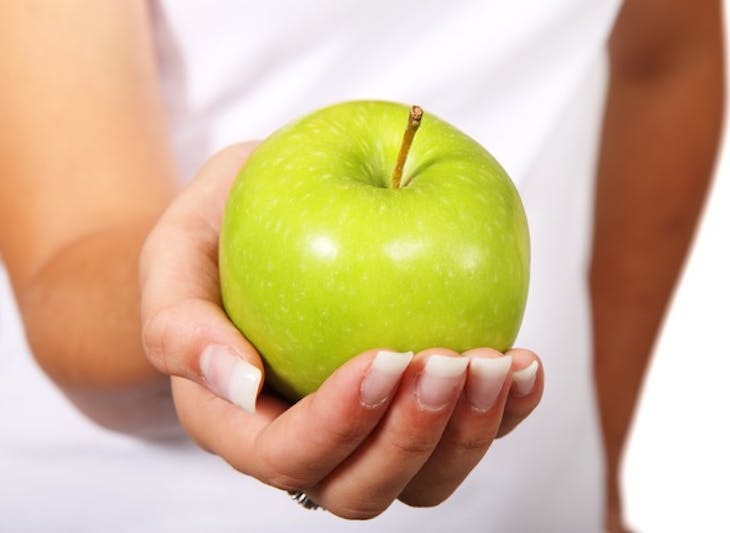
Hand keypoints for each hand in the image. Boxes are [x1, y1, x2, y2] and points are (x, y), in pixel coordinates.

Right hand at [139, 143, 543, 518]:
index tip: (384, 358)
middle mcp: (307, 441)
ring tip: (497, 364)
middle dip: (412, 437)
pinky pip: (466, 434)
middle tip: (446, 360)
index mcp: (238, 422)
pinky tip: (524, 365)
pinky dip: (506, 413)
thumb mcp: (175, 252)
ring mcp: (368, 430)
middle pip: (361, 488)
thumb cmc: (212, 235)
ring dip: (468, 434)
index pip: (286, 457)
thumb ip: (179, 321)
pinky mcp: (417, 405)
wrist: (261, 223)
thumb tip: (238, 385)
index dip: (339, 425)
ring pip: (423, 479)